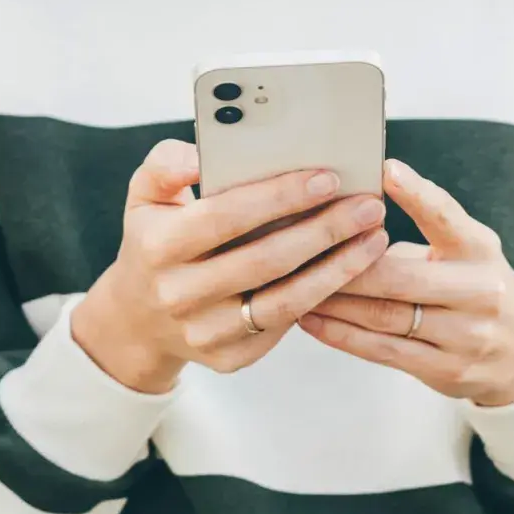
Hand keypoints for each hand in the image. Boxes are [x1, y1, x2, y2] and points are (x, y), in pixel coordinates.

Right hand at [71, 140, 388, 392]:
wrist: (139, 317)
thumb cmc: (155, 241)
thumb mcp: (144, 196)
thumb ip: (167, 165)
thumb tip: (201, 155)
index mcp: (157, 247)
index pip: (225, 217)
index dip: (279, 197)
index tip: (328, 177)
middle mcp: (177, 294)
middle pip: (265, 260)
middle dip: (325, 230)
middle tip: (369, 205)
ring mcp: (203, 332)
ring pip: (285, 301)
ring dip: (338, 268)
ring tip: (374, 237)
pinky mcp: (229, 358)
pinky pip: (285, 325)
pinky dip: (323, 296)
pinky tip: (349, 269)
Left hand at [299, 160, 513, 406]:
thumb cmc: (473, 287)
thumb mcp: (465, 250)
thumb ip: (425, 227)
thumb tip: (356, 201)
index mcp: (480, 251)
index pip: (448, 219)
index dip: (417, 194)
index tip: (385, 170)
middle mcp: (479, 292)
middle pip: (400, 277)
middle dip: (346, 265)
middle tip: (302, 251)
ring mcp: (466, 335)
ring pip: (385, 316)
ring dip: (333, 301)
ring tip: (294, 285)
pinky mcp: (446, 369)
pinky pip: (382, 351)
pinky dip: (340, 335)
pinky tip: (309, 319)